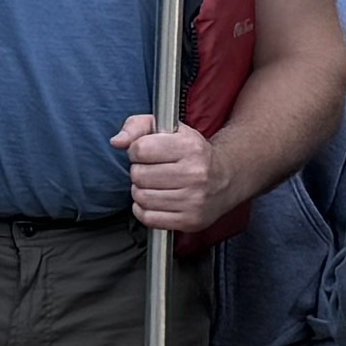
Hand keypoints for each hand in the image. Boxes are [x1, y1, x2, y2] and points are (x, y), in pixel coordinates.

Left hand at [119, 111, 221, 234]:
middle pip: (139, 175)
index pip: (140, 149)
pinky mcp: (191, 220)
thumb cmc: (193, 153)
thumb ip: (137, 125)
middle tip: (152, 171)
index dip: (137, 151)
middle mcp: (195, 173)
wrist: (227, 177)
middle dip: (139, 172)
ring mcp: (194, 200)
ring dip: (141, 191)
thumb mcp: (169, 128)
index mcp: (190, 146)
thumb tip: (117, 141)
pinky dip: (144, 210)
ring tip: (155, 185)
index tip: (147, 153)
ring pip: (141, 197)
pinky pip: (148, 218)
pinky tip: (155, 200)